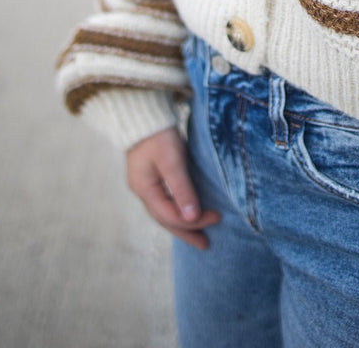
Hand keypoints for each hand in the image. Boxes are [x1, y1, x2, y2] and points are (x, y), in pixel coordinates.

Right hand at [126, 126, 219, 249]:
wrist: (142, 112)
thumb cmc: (158, 135)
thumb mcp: (172, 161)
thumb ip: (181, 189)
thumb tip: (192, 218)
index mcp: (144, 189)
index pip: (170, 215)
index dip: (193, 221)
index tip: (216, 217)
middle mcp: (142, 190)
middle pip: (165, 219)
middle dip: (186, 232)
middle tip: (206, 245)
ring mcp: (145, 183)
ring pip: (164, 211)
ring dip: (182, 223)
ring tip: (199, 235)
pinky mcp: (150, 175)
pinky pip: (165, 201)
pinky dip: (177, 209)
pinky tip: (187, 211)